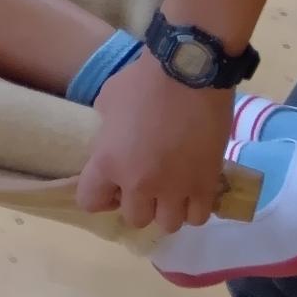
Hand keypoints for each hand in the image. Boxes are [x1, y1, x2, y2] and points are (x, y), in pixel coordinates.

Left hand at [77, 53, 233, 233]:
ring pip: (168, 224)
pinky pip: (198, 217)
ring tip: (170, 189)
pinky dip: (193, 208)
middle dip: (136, 203)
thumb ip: (105, 131)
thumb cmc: (142, 81)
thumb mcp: (106, 102)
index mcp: (108, 163)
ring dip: (166, 209)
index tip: (109, 186)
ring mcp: (176, 188)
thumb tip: (111, 141)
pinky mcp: (206, 185)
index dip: (98, 196)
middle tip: (143, 183)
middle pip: (134, 218)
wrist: (188, 72)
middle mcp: (140, 184)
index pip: (90, 202)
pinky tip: (190, 190)